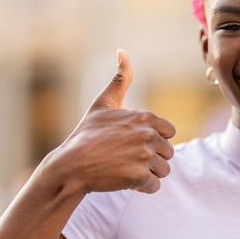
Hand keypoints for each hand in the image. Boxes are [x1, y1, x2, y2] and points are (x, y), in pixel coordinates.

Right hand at [48, 49, 175, 193]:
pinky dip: (142, 188)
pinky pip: (155, 186)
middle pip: (168, 153)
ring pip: (164, 170)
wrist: (70, 165)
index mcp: (146, 117)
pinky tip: (125, 180)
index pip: (170, 132)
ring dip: (148, 174)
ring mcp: (144, 155)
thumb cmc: (86, 134)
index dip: (154, 140)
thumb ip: (120, 78)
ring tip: (127, 169)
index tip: (134, 142)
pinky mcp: (139, 176)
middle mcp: (148, 134)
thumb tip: (122, 50)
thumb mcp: (103, 103)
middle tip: (127, 158)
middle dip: (151, 158)